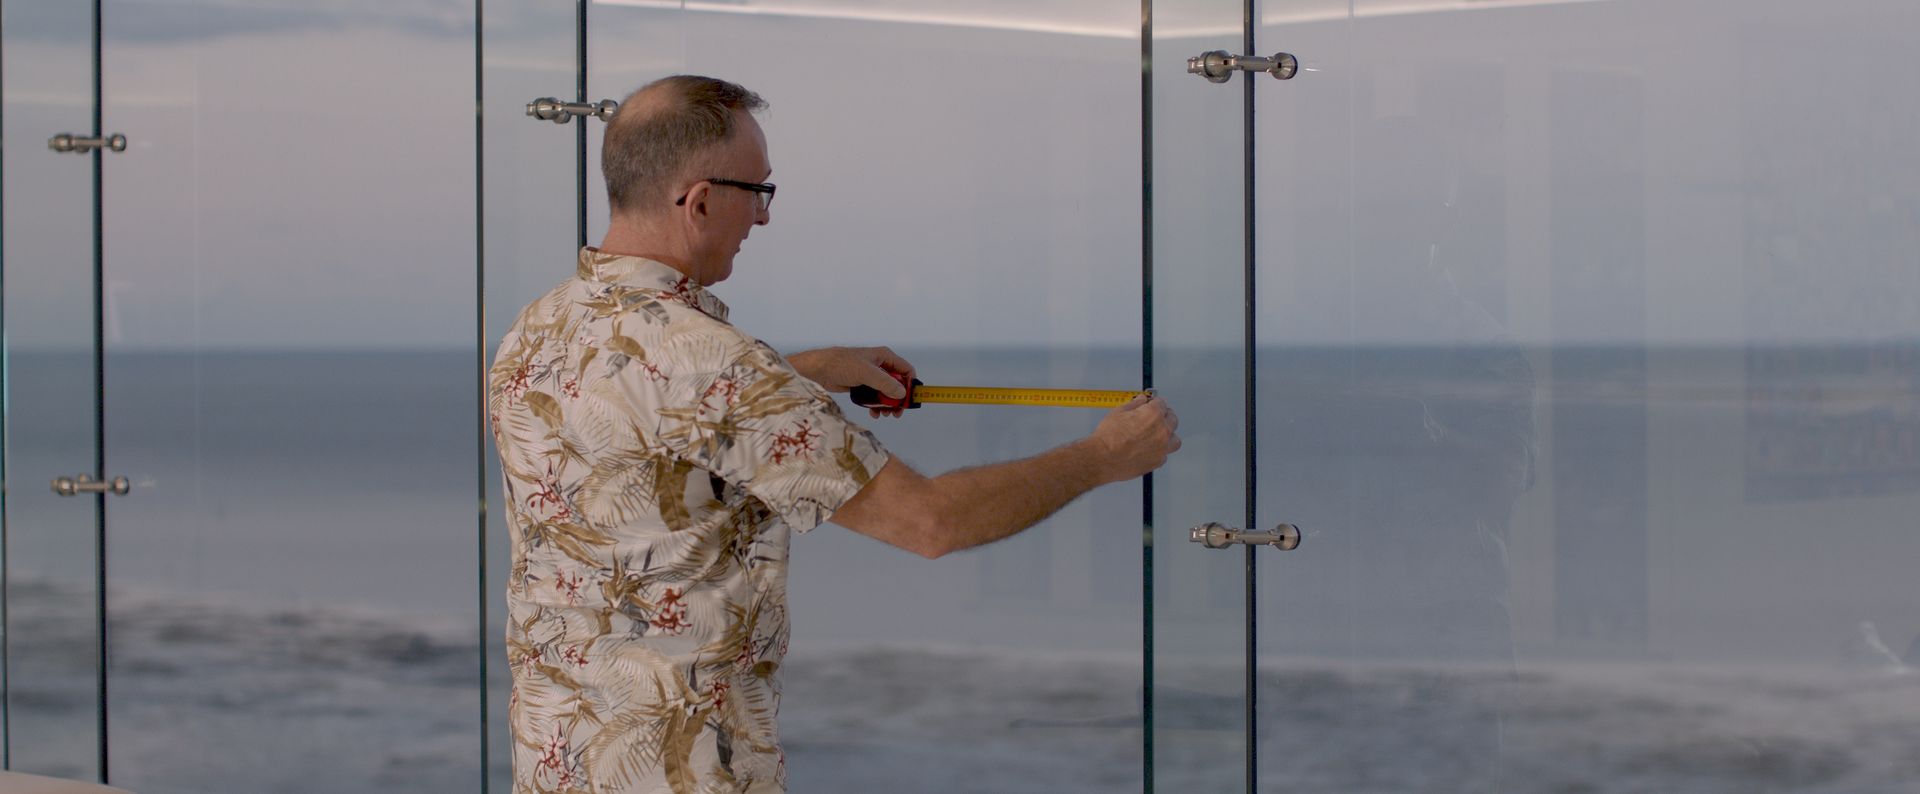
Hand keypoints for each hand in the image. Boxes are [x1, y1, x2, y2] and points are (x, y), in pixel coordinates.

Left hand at [786, 346, 916, 417]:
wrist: (818, 370)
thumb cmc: (841, 364)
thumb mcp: (867, 373)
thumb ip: (886, 383)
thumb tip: (902, 394)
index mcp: (884, 356)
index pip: (906, 370)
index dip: (910, 385)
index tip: (908, 400)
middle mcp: (879, 365)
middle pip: (897, 384)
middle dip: (898, 399)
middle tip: (896, 413)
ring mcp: (870, 376)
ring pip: (886, 392)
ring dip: (887, 404)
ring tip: (885, 415)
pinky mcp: (861, 385)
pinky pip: (874, 397)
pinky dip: (876, 405)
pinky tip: (874, 413)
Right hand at [1087, 394, 1180, 482]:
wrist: (1102, 458)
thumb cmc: (1108, 437)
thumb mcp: (1119, 412)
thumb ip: (1135, 404)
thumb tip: (1141, 400)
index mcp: (1153, 414)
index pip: (1161, 402)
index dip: (1154, 402)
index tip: (1151, 404)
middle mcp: (1162, 430)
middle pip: (1172, 419)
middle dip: (1164, 416)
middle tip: (1154, 417)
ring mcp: (1162, 447)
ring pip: (1174, 439)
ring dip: (1169, 435)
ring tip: (1158, 435)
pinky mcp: (1158, 461)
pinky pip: (1165, 454)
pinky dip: (1160, 450)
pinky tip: (1150, 448)